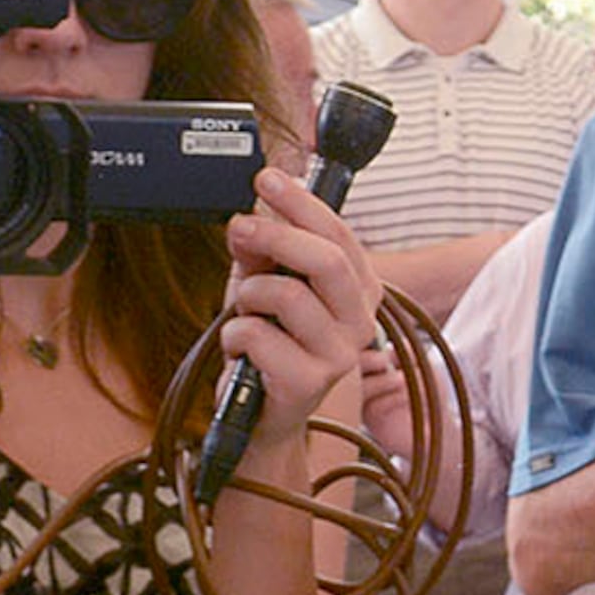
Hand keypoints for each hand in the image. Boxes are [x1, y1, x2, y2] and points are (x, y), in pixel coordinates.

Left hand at [219, 168, 377, 458]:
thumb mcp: (261, 287)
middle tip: (240, 226)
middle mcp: (360, 322)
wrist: (260, 416)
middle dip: (276, 235)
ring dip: (248, 296)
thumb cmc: (268, 346)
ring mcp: (339, 355)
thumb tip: (248, 219)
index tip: (268, 178)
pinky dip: (234, 334)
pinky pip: (258, 335)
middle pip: (326, 260)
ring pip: (287, 295)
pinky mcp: (309, 382)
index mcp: (358, 291)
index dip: (302, 202)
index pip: (340, 235)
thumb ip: (260, 252)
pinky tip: (240, 348)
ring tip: (244, 312)